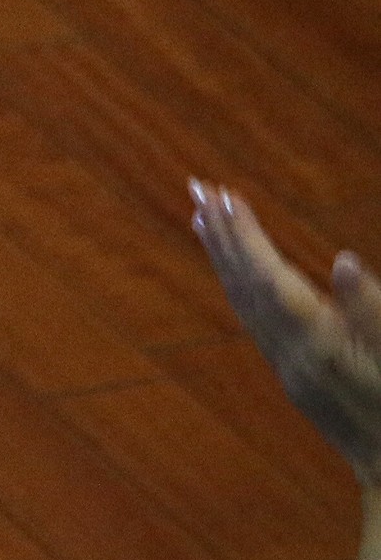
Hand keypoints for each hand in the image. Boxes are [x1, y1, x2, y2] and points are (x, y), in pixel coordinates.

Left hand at [194, 179, 380, 480]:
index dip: (246, 235)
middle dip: (222, 233)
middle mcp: (290, 353)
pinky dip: (236, 284)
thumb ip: (373, 310)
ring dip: (222, 255)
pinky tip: (234, 269)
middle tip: (196, 184)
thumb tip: (345, 261)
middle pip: (243, 285)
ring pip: (241, 301)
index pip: (269, 278)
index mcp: (319, 344)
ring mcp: (286, 366)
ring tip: (203, 215)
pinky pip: (252, 319)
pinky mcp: (291, 375)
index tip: (224, 194)